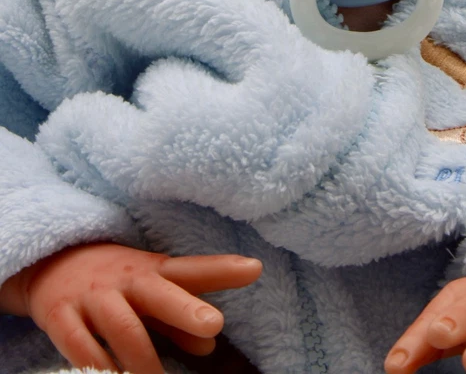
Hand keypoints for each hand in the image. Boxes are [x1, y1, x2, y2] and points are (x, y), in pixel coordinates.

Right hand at [3, 242, 261, 373]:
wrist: (50, 262)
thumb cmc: (113, 281)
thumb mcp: (148, 290)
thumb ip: (178, 319)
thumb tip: (210, 347)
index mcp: (153, 271)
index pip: (193, 269)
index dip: (224, 270)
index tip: (256, 268)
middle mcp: (127, 279)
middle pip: (160, 294)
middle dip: (187, 309)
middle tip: (215, 324)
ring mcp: (94, 296)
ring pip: (124, 330)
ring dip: (145, 361)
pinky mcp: (60, 316)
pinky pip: (81, 346)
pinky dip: (98, 368)